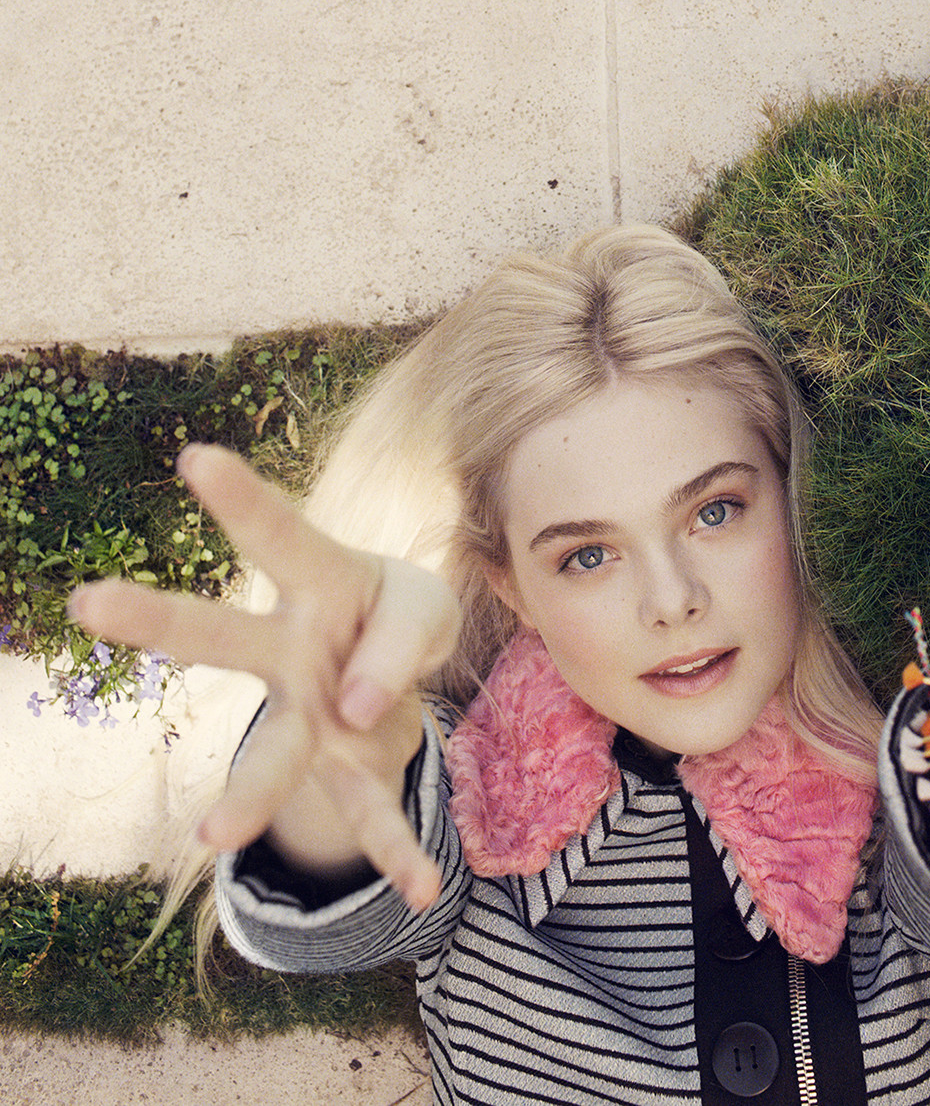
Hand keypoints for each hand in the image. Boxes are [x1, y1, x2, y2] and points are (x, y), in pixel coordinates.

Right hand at [68, 443, 461, 909]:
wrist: (400, 670)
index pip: (278, 532)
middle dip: (157, 618)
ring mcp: (311, 716)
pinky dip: (397, 850)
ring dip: (247, 792)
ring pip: (272, 750)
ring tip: (213, 834)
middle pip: (220, 634)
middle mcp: (292, 651)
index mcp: (319, 581)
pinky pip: (371, 811)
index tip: (196, 456)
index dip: (242, 495)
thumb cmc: (398, 613)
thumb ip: (400, 640)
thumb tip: (353, 708)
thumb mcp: (423, 605)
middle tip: (87, 600)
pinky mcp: (350, 768)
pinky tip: (422, 891)